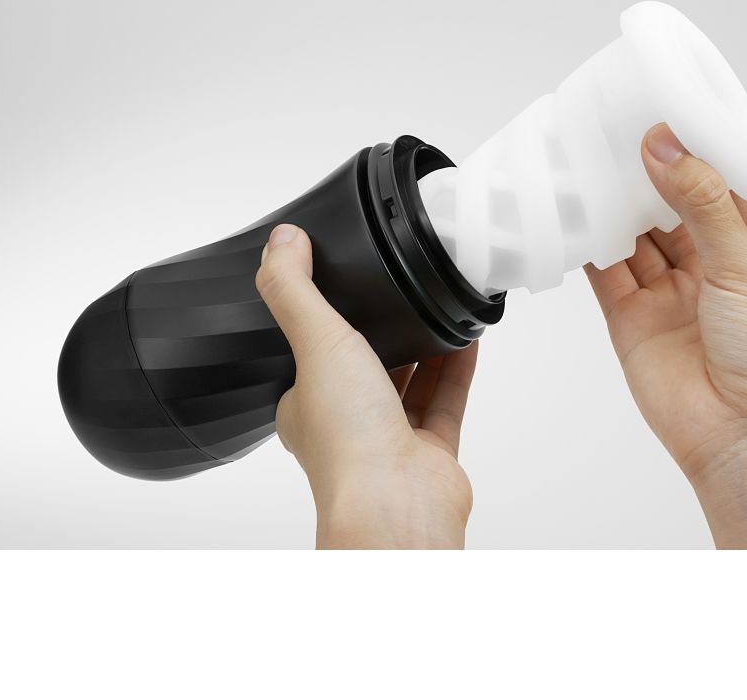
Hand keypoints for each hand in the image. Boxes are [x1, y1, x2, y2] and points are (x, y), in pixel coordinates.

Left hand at [256, 223, 476, 548]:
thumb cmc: (347, 441)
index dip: (324, 321)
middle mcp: (346, 424)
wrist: (398, 504)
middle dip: (382, 333)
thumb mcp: (314, 343)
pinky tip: (466, 338)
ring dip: (424, 347)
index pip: (309, 356)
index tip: (342, 286)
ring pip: (409, 384)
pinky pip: (446, 400)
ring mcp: (391, 438)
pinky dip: (456, 368)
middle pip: (365, 368)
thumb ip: (296, 290)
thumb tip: (280, 241)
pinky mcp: (431, 450)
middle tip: (396, 290)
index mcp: (306, 406)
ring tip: (436, 305)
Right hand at [585, 123, 746, 548]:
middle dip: (645, 168)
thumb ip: (701, 203)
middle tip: (616, 131)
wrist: (739, 438)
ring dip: (613, 201)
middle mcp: (707, 262)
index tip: (666, 111)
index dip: (696, 145)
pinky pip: (604, 268)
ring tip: (589, 162)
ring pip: (632, 231)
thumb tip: (666, 146)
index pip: (722, 179)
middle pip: (668, 200)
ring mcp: (666, 288)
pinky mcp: (630, 313)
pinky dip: (588, 242)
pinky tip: (576, 213)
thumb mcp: (745, 266)